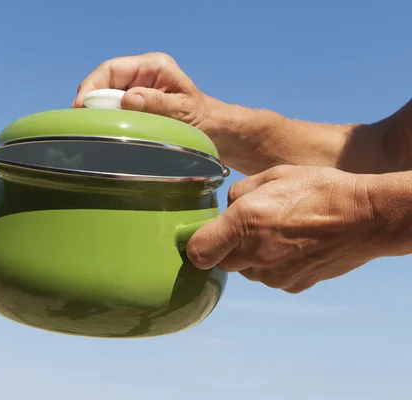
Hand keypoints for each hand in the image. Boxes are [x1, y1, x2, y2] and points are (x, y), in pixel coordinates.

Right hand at [72, 52, 213, 129]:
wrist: (213, 129)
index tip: (81, 105)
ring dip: (97, 111)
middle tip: (81, 122)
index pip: (112, 68)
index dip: (92, 85)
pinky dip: (106, 118)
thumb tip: (128, 99)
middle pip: (104, 81)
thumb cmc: (202, 118)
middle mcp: (142, 73)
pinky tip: (103, 130)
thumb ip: (157, 103)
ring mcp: (137, 87)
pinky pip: (114, 107)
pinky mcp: (135, 102)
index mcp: (155, 66)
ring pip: (106, 95)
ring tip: (90, 128)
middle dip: (90, 100)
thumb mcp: (182, 111)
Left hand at [186, 165, 379, 292]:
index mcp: (245, 222)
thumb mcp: (272, 175)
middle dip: (227, 247)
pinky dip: (273, 265)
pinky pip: (269, 277)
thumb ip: (238, 192)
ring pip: (246, 270)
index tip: (203, 236)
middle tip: (250, 226)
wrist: (366, 218)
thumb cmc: (319, 189)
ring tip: (278, 233)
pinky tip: (293, 246)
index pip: (197, 251)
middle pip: (221, 262)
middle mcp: (255, 253)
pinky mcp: (291, 286)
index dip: (196, 244)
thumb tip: (226, 208)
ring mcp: (274, 275)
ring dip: (251, 256)